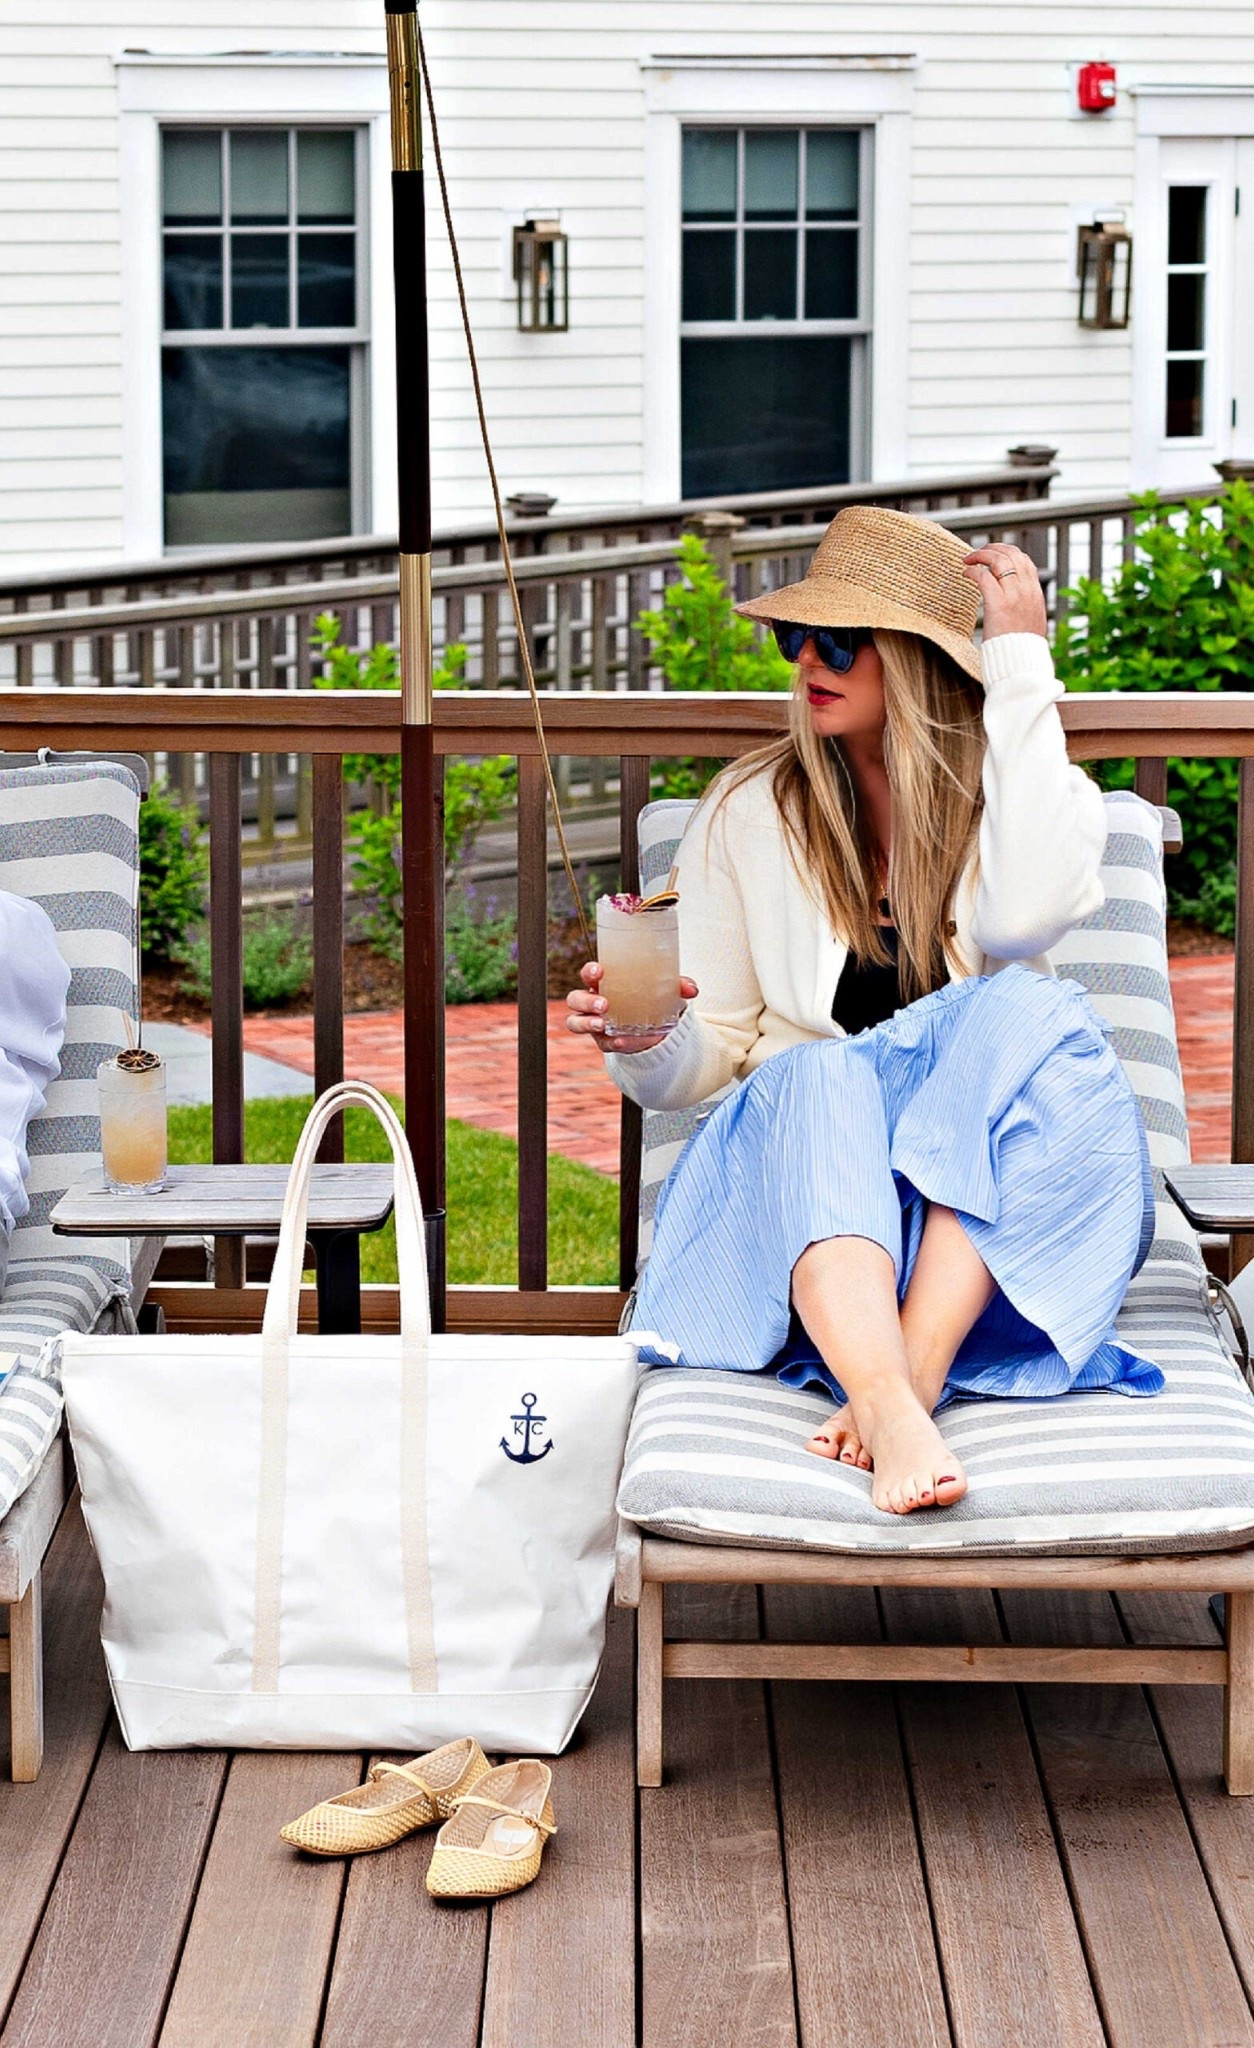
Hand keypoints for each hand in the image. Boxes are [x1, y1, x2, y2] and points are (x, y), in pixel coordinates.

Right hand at [565, 960, 697, 1055]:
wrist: (656, 1029)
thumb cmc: (652, 1000)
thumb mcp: (665, 991)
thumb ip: (678, 987)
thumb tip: (693, 989)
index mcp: (605, 983)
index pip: (589, 974)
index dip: (590, 971)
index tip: (599, 971)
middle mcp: (593, 1001)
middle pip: (575, 999)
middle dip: (586, 1001)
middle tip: (604, 1004)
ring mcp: (594, 1022)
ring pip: (576, 1021)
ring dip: (587, 1023)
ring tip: (603, 1024)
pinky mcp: (603, 1040)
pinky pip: (599, 1042)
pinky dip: (609, 1042)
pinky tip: (620, 1042)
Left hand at [961, 543, 1047, 642]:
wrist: (1020, 663)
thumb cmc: (1021, 648)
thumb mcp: (1031, 622)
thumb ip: (1025, 607)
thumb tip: (1016, 604)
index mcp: (1036, 594)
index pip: (1025, 561)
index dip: (1008, 553)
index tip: (994, 554)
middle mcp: (1027, 590)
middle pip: (1012, 555)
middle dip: (993, 548)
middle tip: (978, 552)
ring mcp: (1014, 596)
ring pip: (998, 560)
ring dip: (980, 555)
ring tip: (968, 559)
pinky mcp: (998, 604)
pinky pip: (984, 577)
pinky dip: (973, 571)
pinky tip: (966, 574)